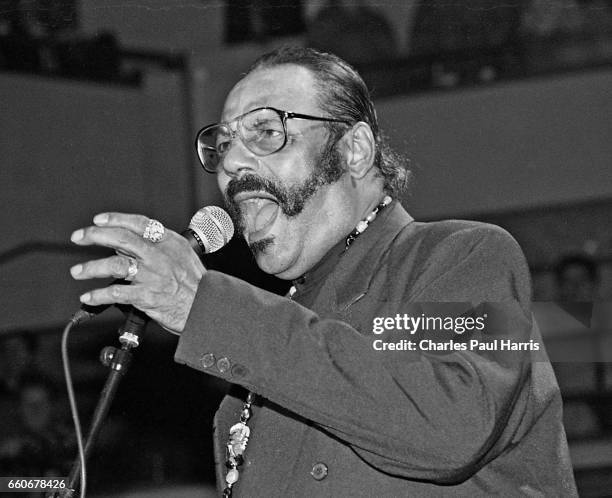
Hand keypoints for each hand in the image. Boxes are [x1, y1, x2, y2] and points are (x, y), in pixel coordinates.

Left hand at [69, 213, 204, 332]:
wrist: (206, 309)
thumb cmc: (195, 285)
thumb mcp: (182, 257)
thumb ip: (156, 248)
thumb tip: (125, 244)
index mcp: (170, 242)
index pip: (139, 223)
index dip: (116, 219)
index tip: (99, 220)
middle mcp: (160, 256)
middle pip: (122, 238)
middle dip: (95, 235)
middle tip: (79, 237)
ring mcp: (153, 275)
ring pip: (116, 264)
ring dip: (92, 268)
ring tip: (78, 272)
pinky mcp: (147, 296)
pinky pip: (116, 293)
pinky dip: (99, 295)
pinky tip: (89, 297)